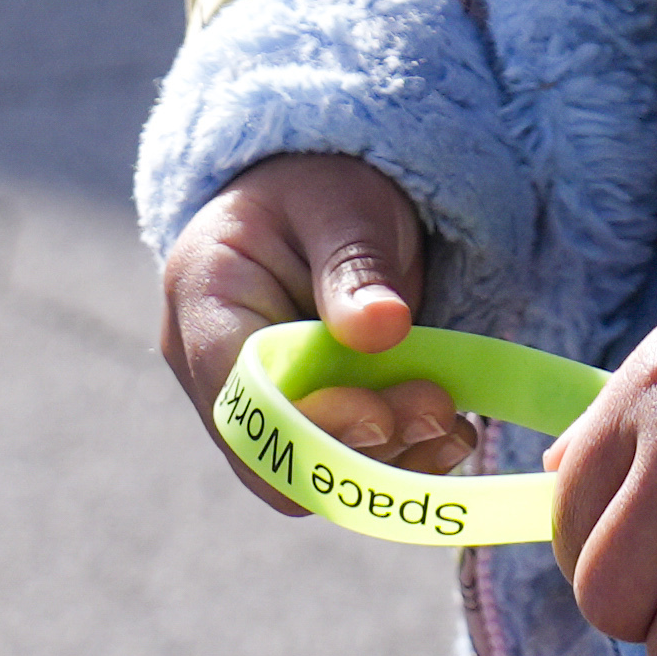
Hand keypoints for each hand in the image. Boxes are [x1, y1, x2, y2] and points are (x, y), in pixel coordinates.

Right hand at [156, 153, 467, 511]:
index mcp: (203, 300)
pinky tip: (448, 435)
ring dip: (387, 460)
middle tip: (439, 412)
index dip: (312, 423)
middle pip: (270, 450)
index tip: (385, 412)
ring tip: (454, 427)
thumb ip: (356, 266)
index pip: (240, 397)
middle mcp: (210, 365)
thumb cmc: (323, 185)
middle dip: (359, 448)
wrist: (322, 193)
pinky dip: (395, 458)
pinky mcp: (296, 416)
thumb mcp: (344, 206)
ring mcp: (250, 398)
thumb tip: (383, 328)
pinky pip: (335, 462)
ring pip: (305, 470)